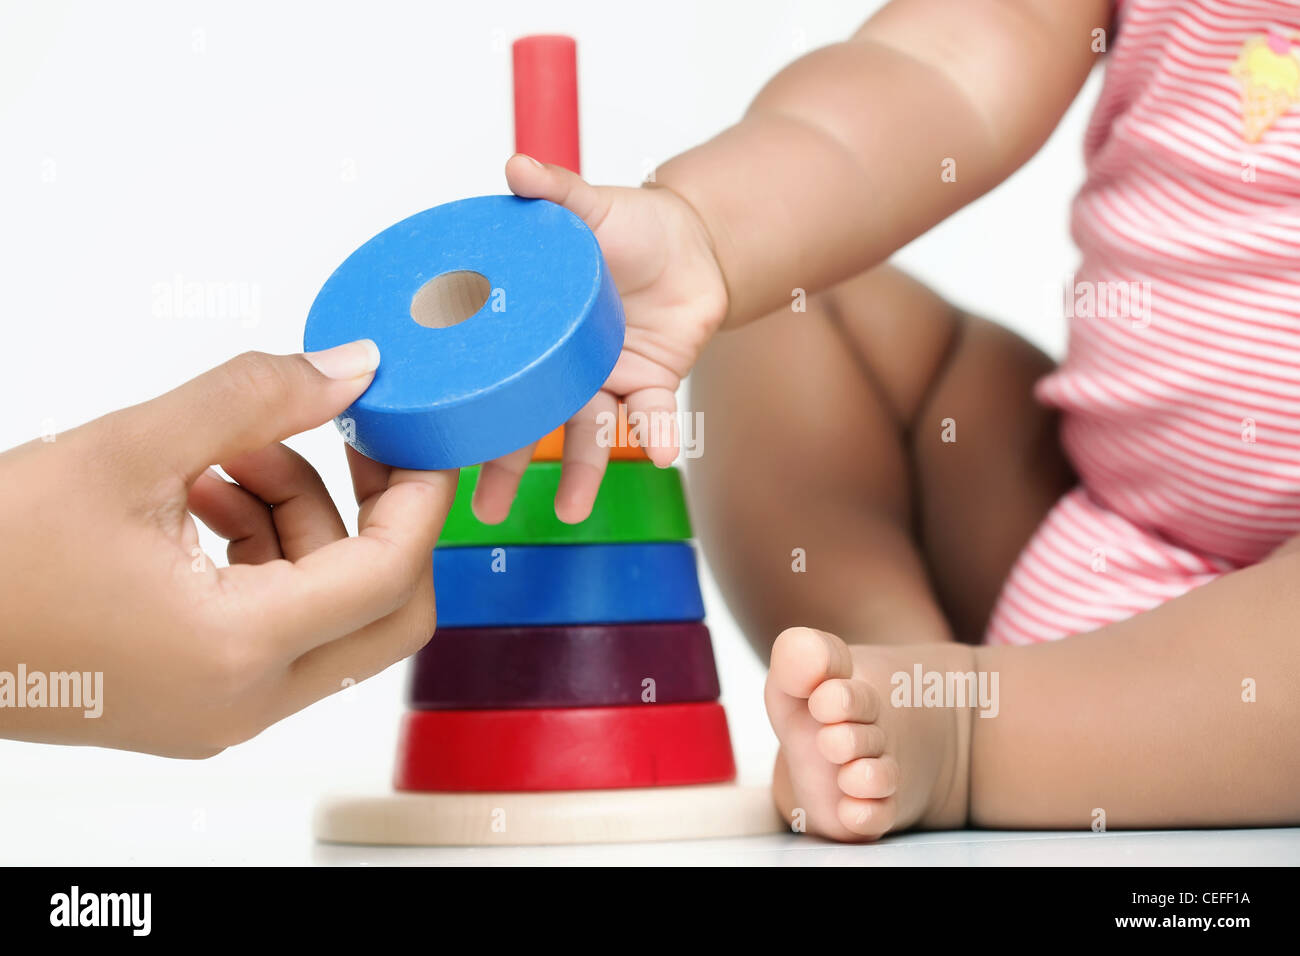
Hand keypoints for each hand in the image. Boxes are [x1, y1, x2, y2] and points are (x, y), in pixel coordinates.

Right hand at [0, 341, 454, 756]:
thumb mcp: (126, 450)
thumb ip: (254, 399)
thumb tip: (353, 368)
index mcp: (236, 650)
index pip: (391, 574)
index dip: (419, 494)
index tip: (418, 435)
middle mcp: (240, 701)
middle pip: (384, 612)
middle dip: (377, 518)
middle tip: (348, 441)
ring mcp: (218, 710)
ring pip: (324, 611)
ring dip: (300, 521)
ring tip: (225, 454)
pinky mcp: (191, 698)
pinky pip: (272, 623)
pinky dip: (260, 552)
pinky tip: (201, 492)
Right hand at [470, 153, 729, 524]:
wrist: (695, 240)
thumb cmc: (629, 226)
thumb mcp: (587, 206)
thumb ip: (554, 190)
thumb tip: (515, 166)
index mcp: (530, 328)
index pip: (489, 373)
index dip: (464, 408)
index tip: (432, 446)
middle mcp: (559, 364)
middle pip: (528, 422)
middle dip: (505, 469)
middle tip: (484, 510)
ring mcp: (603, 379)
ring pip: (586, 434)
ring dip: (579, 472)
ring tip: (570, 509)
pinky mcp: (650, 383)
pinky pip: (650, 416)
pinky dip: (656, 433)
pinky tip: (659, 453)